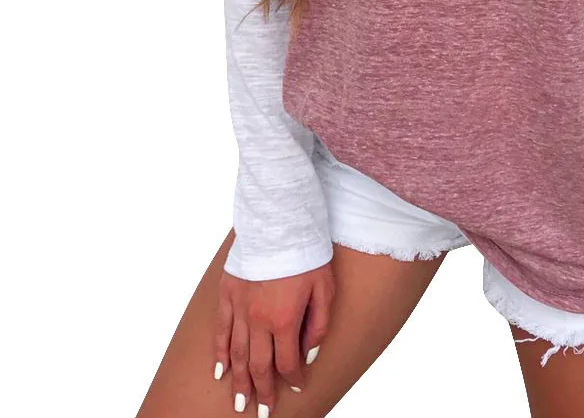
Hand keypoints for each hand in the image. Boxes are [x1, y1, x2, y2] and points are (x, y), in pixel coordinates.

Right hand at [214, 260, 333, 414]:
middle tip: (261, 413)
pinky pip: (221, 331)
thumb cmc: (307, 254)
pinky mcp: (228, 294)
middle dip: (262, 392)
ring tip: (240, 402)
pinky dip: (220, 353)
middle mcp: (259, 320)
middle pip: (260, 365)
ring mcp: (240, 308)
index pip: (287, 362)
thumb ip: (319, 324)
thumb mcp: (325, 288)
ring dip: (239, 381)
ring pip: (238, 354)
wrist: (281, 223)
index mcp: (286, 320)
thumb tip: (310, 354)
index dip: (293, 378)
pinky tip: (220, 371)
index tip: (297, 387)